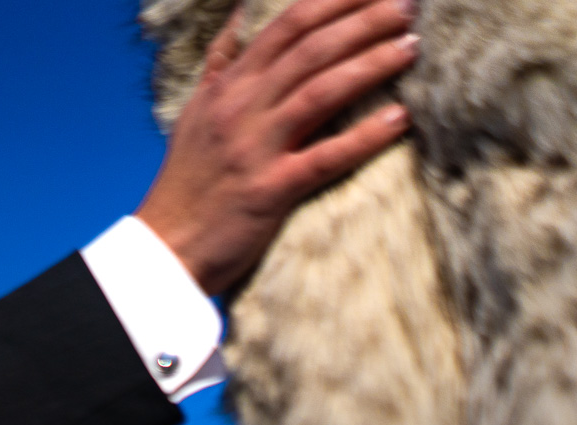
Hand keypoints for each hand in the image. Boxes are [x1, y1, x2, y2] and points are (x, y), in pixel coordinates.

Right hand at [138, 0, 417, 295]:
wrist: (165, 248)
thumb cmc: (186, 182)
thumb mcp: (195, 113)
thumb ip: (221, 63)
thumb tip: (239, 15)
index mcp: (228, 88)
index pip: (287, 26)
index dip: (335, 1)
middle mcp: (242, 110)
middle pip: (312, 49)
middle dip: (365, 21)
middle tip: (409, 6)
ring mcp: (256, 149)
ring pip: (322, 92)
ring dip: (372, 64)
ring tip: (411, 47)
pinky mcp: (270, 191)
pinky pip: (326, 158)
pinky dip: (365, 137)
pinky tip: (400, 119)